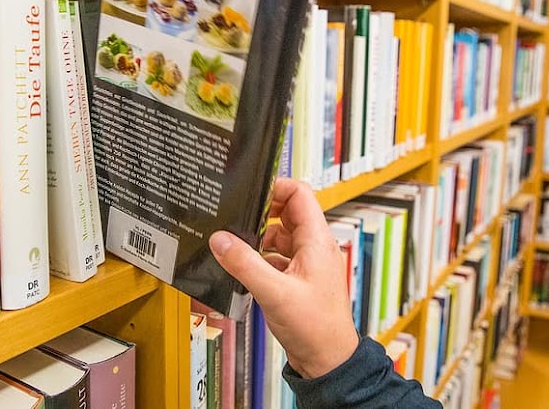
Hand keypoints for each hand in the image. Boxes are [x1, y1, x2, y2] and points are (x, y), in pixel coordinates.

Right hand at [209, 178, 358, 379]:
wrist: (328, 361)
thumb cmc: (315, 328)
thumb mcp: (274, 293)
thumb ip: (245, 264)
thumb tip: (220, 240)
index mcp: (317, 241)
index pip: (300, 194)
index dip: (276, 187)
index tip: (251, 191)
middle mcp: (315, 247)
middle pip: (288, 212)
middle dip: (262, 213)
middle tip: (238, 219)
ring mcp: (308, 262)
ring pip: (281, 234)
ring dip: (260, 237)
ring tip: (239, 245)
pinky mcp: (299, 278)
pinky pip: (278, 255)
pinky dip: (262, 257)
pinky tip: (247, 268)